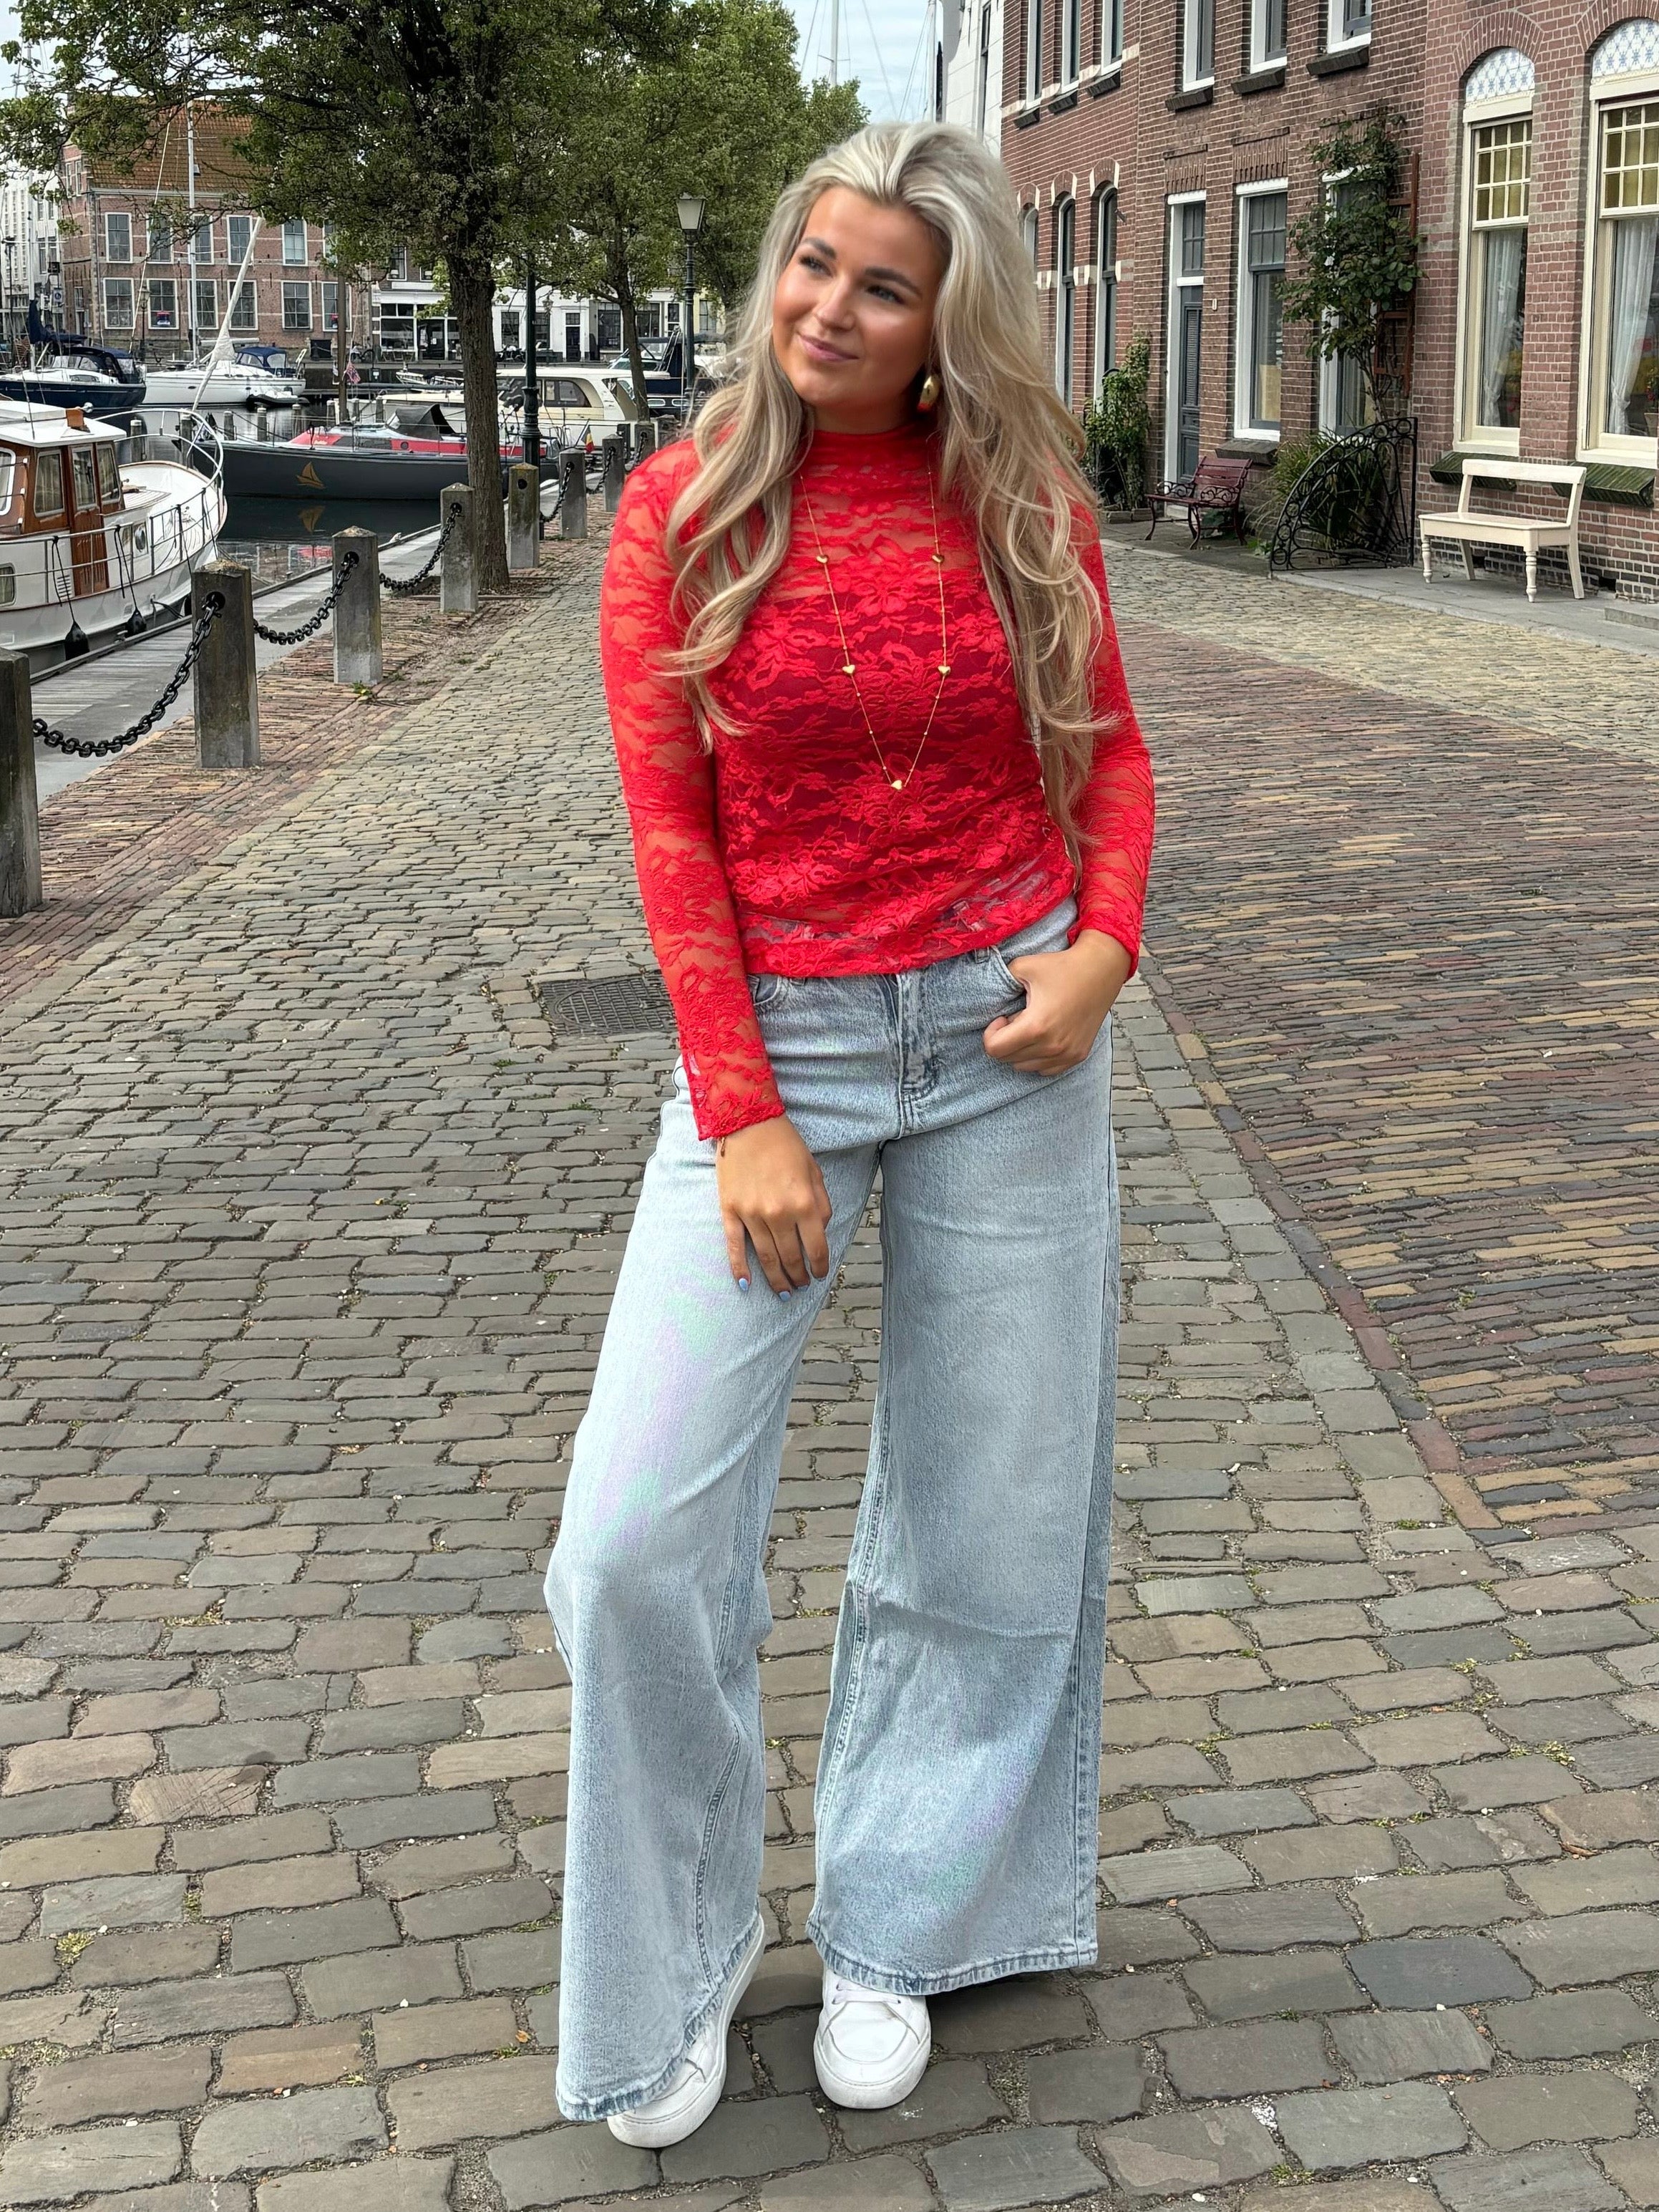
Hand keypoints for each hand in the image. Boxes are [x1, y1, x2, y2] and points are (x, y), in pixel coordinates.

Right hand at [717, 1115, 832, 1295]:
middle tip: (801, 1285)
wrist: (748, 1123)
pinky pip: (734, 1247)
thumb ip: (822, 1204)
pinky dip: (740, 1269)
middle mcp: (779, 1213)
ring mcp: (751, 1214)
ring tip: (784, 1291)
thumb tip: (821, 1232)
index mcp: (804, 1203)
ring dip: (776, 1279)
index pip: (816, 1247)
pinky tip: (746, 1284)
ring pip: (766, 1257)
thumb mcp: (814, 1172)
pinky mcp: (730, 1211)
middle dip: (798, 1276)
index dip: (820, 1266)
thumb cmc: (785, 1145)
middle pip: (791, 1257)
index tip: (819, 1274)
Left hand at [982, 928, 1131, 1073]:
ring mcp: (1067, 1054)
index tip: (1002, 1017)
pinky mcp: (1078, 1056)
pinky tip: (1044, 1036)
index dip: (991, 1033)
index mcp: (1037, 1026)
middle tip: (1018, 1017)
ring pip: (1025, 1067)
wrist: (1101, 969)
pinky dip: (1038, 1057)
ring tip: (1032, 1025)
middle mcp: (1053, 1046)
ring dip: (1021, 1049)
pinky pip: (1045, 1069)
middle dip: (1006, 1039)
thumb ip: (1000, 983)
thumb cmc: (1062, 967)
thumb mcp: (1023, 966)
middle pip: (1008, 1059)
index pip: (995, 1049)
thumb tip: (988, 1000)